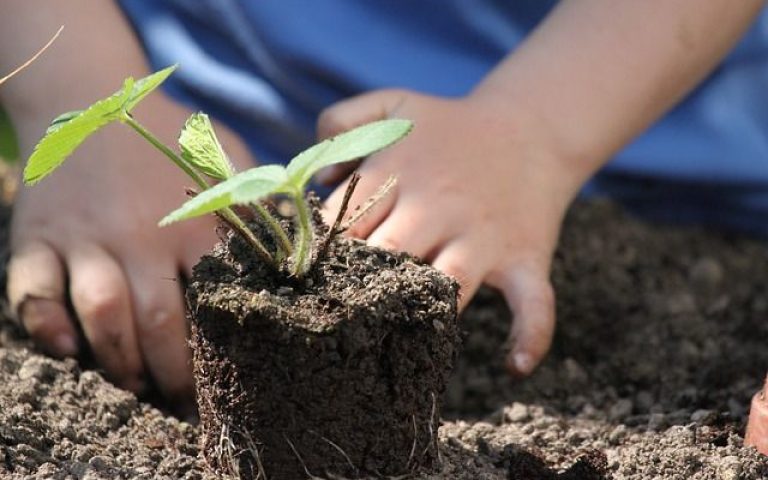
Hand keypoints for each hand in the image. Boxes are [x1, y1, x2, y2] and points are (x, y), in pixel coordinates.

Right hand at [7, 98, 253, 413]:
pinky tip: (68, 350)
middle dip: (172, 373)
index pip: (211, 300)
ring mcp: (84, 236)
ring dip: (119, 360)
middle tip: (183, 400)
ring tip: (136, 384)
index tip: (229, 378)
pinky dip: (45, 326)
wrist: (88, 95)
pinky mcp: (39, 236)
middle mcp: (137, 233)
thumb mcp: (223, 155)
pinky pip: (32, 291)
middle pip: (157, 321)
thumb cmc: (166, 134)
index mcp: (190, 221)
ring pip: (101, 314)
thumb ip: (255, 199)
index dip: (221, 350)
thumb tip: (297, 241)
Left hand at [318, 90, 584, 375]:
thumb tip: (318, 179)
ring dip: (421, 313)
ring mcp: (482, 237)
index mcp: (399, 174)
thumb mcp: (393, 104)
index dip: (322, 253)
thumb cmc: (451, 127)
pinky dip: (531, 336)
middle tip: (339, 313)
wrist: (532, 127)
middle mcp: (437, 208)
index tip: (307, 276)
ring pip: (445, 286)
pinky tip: (514, 365)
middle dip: (360, 285)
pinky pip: (534, 304)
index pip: (344, 223)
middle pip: (385, 256)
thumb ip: (341, 121)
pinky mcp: (524, 258)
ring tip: (397, 338)